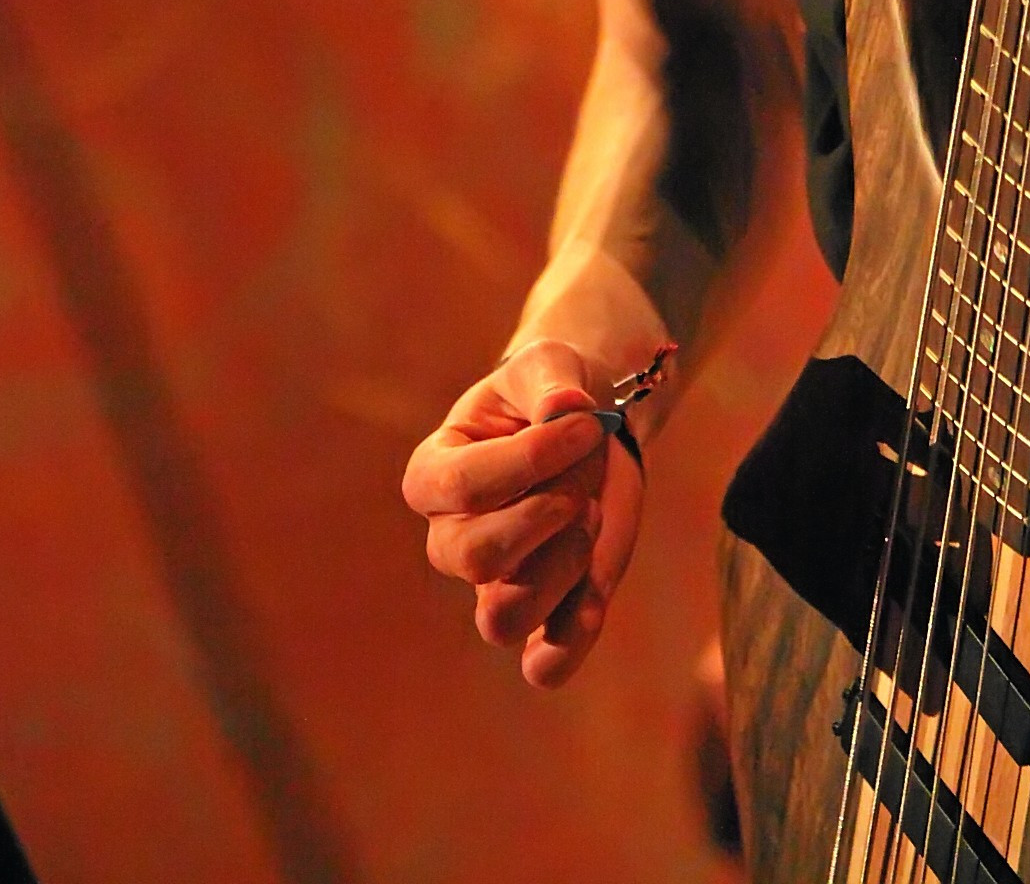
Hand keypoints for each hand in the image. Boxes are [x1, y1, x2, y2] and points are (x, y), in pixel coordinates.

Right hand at [401, 339, 645, 688]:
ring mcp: (493, 586)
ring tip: (590, 518)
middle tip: (583, 476)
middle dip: (548, 511)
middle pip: (477, 557)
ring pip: (503, 616)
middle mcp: (452, 539)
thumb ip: (552, 381)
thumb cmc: (552, 392)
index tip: (585, 423)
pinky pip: (544, 664)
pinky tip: (596, 590)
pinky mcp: (545, 615)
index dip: (531, 458)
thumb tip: (566, 411)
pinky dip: (571, 640)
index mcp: (434, 473)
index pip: (463, 485)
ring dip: (563, 565)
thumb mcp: (549, 364)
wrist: (590, 429)